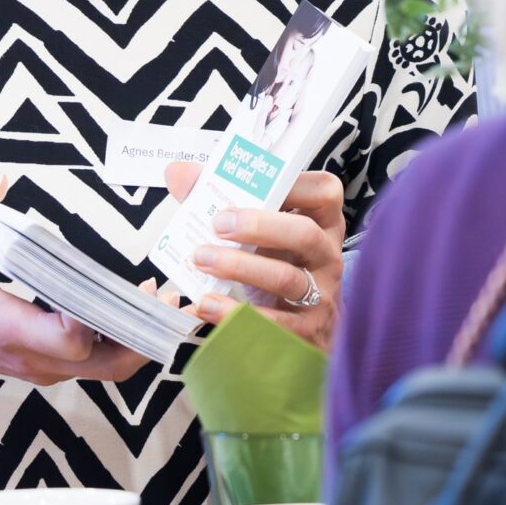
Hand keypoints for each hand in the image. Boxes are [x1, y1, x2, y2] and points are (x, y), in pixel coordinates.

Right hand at [0, 173, 149, 386]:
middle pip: (109, 366)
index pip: (70, 340)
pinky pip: (101, 364)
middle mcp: (36, 358)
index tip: (112, 286)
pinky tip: (139, 310)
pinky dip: (126, 342)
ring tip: (164, 302)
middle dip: (144, 335)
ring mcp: (48, 369)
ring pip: (112, 370)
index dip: (95, 317)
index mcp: (11, 329)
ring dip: (142, 340)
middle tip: (167, 297)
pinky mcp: (54, 368)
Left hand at [163, 162, 344, 349]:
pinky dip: (234, 312)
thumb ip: (221, 200)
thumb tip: (178, 173)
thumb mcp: (260, 235)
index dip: (295, 184)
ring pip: (286, 278)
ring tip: (201, 259)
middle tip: (218, 224)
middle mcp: (327, 257)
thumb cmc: (276, 267)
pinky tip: (206, 303)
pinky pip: (272, 322)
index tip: (256, 182)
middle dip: (259, 226)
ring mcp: (321, 295)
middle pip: (304, 235)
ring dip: (239, 267)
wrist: (303, 331)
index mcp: (322, 223)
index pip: (324, 192)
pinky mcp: (305, 332)